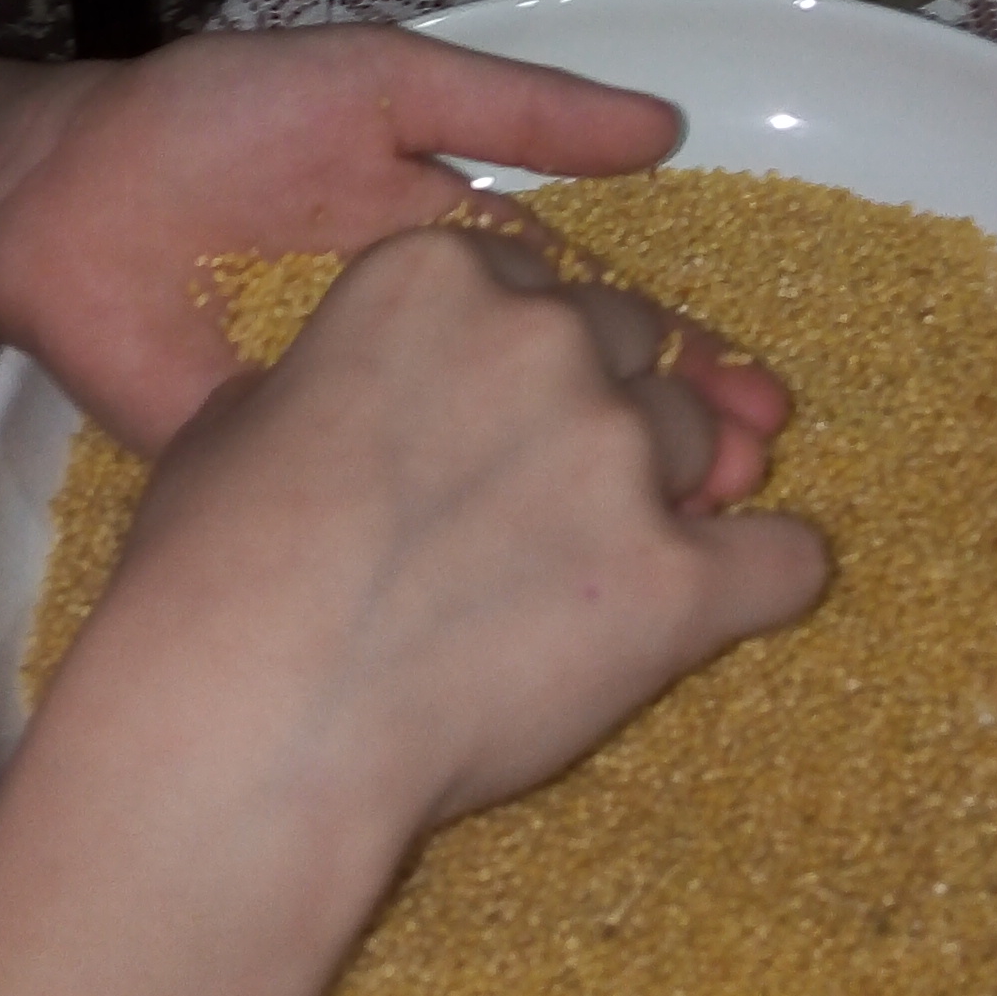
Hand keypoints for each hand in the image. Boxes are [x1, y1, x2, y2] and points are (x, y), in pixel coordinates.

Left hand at [0, 27, 788, 497]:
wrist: (53, 197)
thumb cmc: (216, 122)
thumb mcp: (380, 85)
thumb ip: (511, 110)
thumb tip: (663, 125)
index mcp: (460, 269)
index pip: (600, 324)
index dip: (685, 363)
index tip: (765, 403)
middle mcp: (433, 363)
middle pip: (574, 416)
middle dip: (673, 451)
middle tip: (754, 483)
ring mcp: (371, 432)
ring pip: (504, 484)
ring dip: (598, 515)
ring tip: (692, 540)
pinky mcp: (300, 482)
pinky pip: (399, 527)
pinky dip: (473, 563)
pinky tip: (552, 591)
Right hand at [61, 220, 830, 838]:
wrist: (255, 718)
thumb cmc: (211, 578)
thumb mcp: (229, 428)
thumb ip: (313, 386)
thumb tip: (317, 403)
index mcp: (436, 278)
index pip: (531, 277)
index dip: (517, 349)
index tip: (491, 409)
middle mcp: (545, 340)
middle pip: (627, 346)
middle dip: (597, 411)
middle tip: (539, 501)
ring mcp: (621, 456)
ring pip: (706, 443)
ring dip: (667, 494)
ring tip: (590, 577)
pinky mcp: (678, 580)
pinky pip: (785, 561)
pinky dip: (764, 581)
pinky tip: (725, 603)